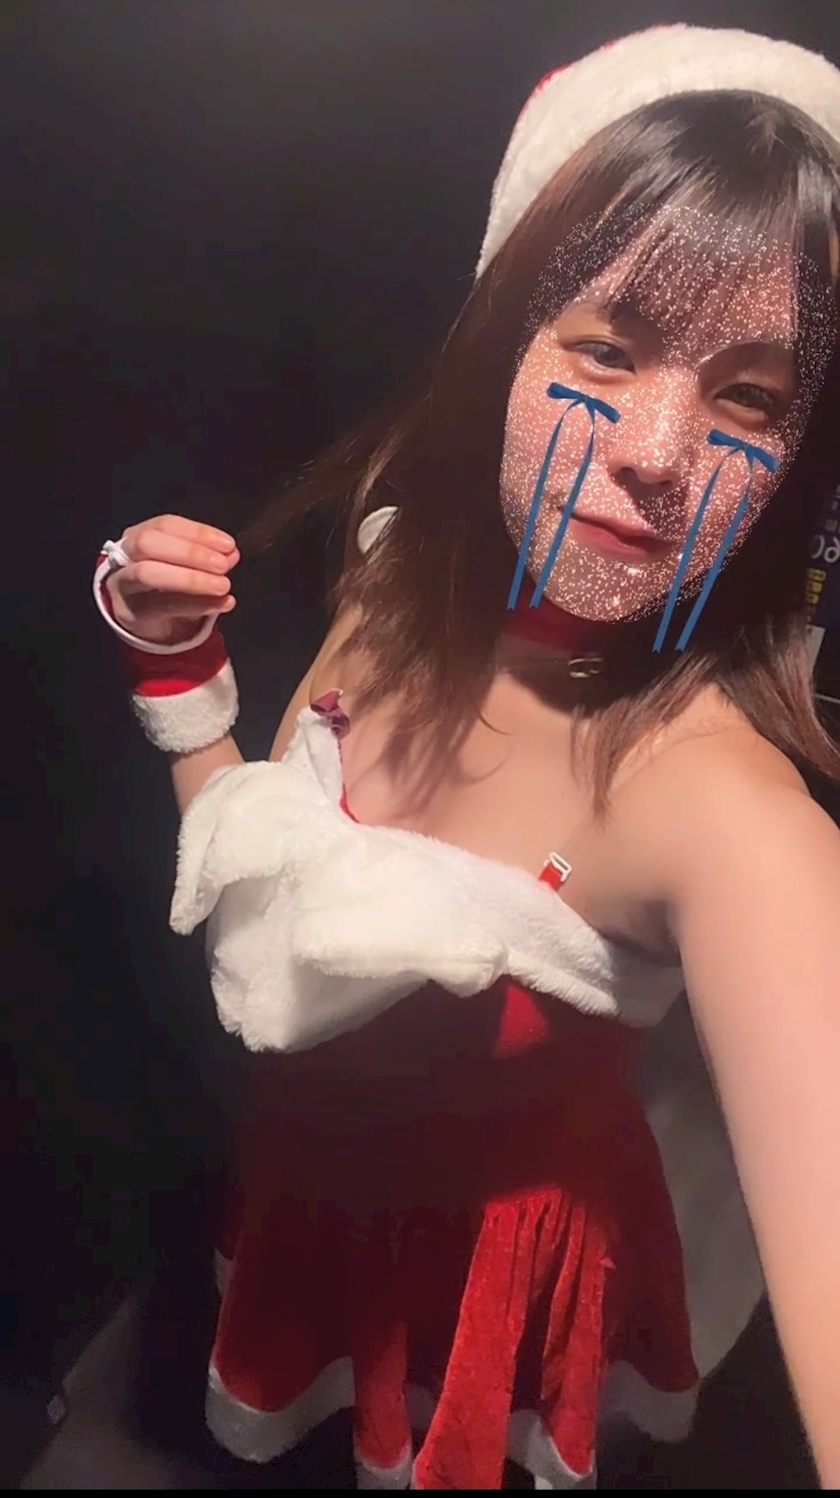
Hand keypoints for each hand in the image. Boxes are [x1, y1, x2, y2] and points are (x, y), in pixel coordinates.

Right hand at [105, 514, 239, 644]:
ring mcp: (123, 585)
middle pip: (148, 544)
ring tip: (223, 585)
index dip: (197, 532)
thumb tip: (230, 554)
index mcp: (139, 535)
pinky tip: (221, 604)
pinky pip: (161, 606)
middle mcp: (124, 555)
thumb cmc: (168, 586)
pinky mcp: (131, 613)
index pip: (165, 525)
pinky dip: (196, 605)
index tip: (228, 544)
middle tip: (223, 565)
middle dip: (188, 552)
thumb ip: (208, 557)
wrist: (147, 623)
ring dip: (190, 578)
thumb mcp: (188, 567)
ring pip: (147, 574)